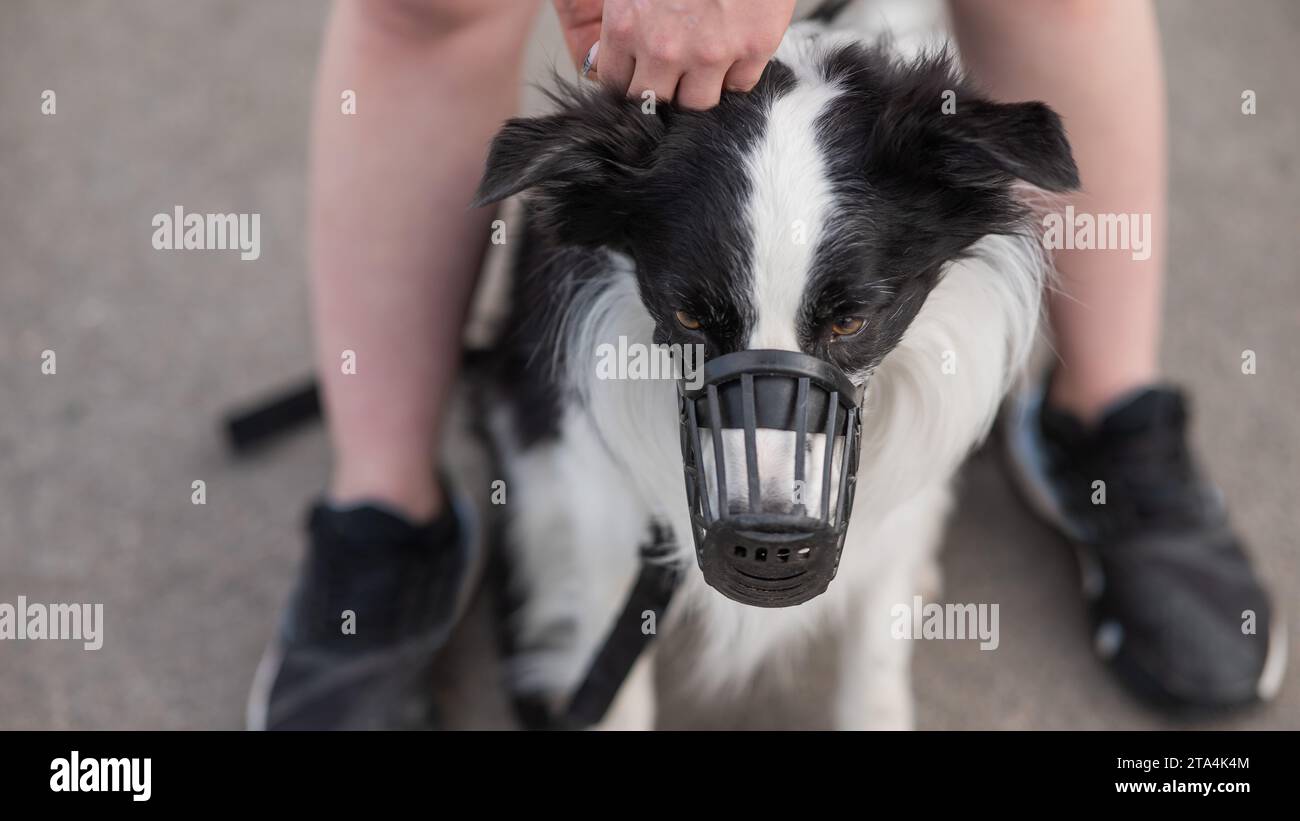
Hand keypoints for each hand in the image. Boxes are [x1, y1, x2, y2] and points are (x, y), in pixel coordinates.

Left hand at [553, 0, 797, 109]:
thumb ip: (618, 14)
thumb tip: (600, 51)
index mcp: (626, 25)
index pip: (615, 82)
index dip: (628, 78)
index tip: (637, 73)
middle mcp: (664, 48)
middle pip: (653, 101)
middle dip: (660, 89)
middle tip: (670, 73)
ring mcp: (710, 53)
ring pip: (697, 104)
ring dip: (698, 87)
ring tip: (702, 63)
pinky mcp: (752, 48)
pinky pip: (739, 85)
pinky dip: (735, 74)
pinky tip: (732, 50)